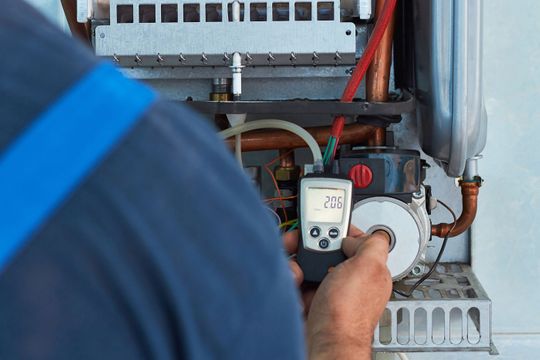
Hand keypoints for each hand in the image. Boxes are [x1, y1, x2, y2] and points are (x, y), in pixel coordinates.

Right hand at [282, 226, 391, 358]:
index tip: (324, 227)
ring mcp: (327, 289)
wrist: (324, 343)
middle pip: (325, 249)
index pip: (352, 240)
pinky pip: (294, 280)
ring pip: (306, 262)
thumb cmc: (347, 313)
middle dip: (309, 247)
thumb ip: (372, 243)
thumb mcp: (369, 267)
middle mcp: (347, 279)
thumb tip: (355, 236)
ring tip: (298, 274)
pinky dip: (290, 280)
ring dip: (296, 264)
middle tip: (303, 249)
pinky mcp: (308, 299)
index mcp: (366, 269)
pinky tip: (294, 287)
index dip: (337, 230)